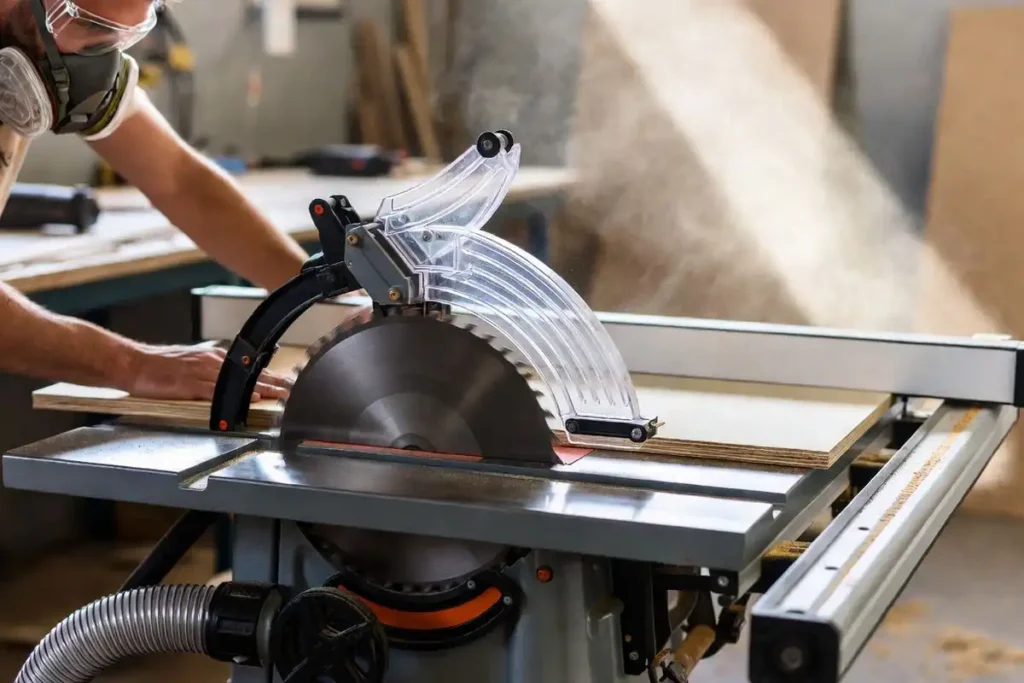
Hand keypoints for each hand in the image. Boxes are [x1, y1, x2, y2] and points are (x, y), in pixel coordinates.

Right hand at [124, 343, 292, 401]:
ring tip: (278, 395)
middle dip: (272, 382)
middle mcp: (212, 362)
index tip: (285, 381)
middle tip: (291, 389)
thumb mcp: (191, 363)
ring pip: (237, 381)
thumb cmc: (159, 365)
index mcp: (213, 358)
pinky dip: (234, 396)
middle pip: (248, 373)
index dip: (268, 375)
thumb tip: (227, 380)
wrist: (135, 363)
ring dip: (260, 389)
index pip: (247, 367)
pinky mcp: (190, 384)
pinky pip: (217, 391)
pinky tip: (248, 399)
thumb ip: (210, 371)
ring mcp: (202, 373)